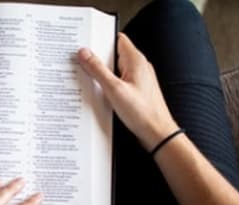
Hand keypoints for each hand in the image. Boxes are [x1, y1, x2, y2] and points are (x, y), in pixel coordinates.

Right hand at [78, 33, 178, 150]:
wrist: (157, 132)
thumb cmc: (142, 112)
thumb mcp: (114, 89)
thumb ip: (98, 70)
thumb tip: (85, 53)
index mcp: (135, 60)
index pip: (116, 39)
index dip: (100, 39)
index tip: (85, 44)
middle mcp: (138, 66)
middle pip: (114, 54)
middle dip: (98, 58)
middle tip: (81, 63)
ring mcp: (138, 78)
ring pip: (115, 69)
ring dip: (102, 73)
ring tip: (88, 79)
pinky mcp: (135, 90)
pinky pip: (119, 81)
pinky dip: (108, 84)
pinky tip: (100, 92)